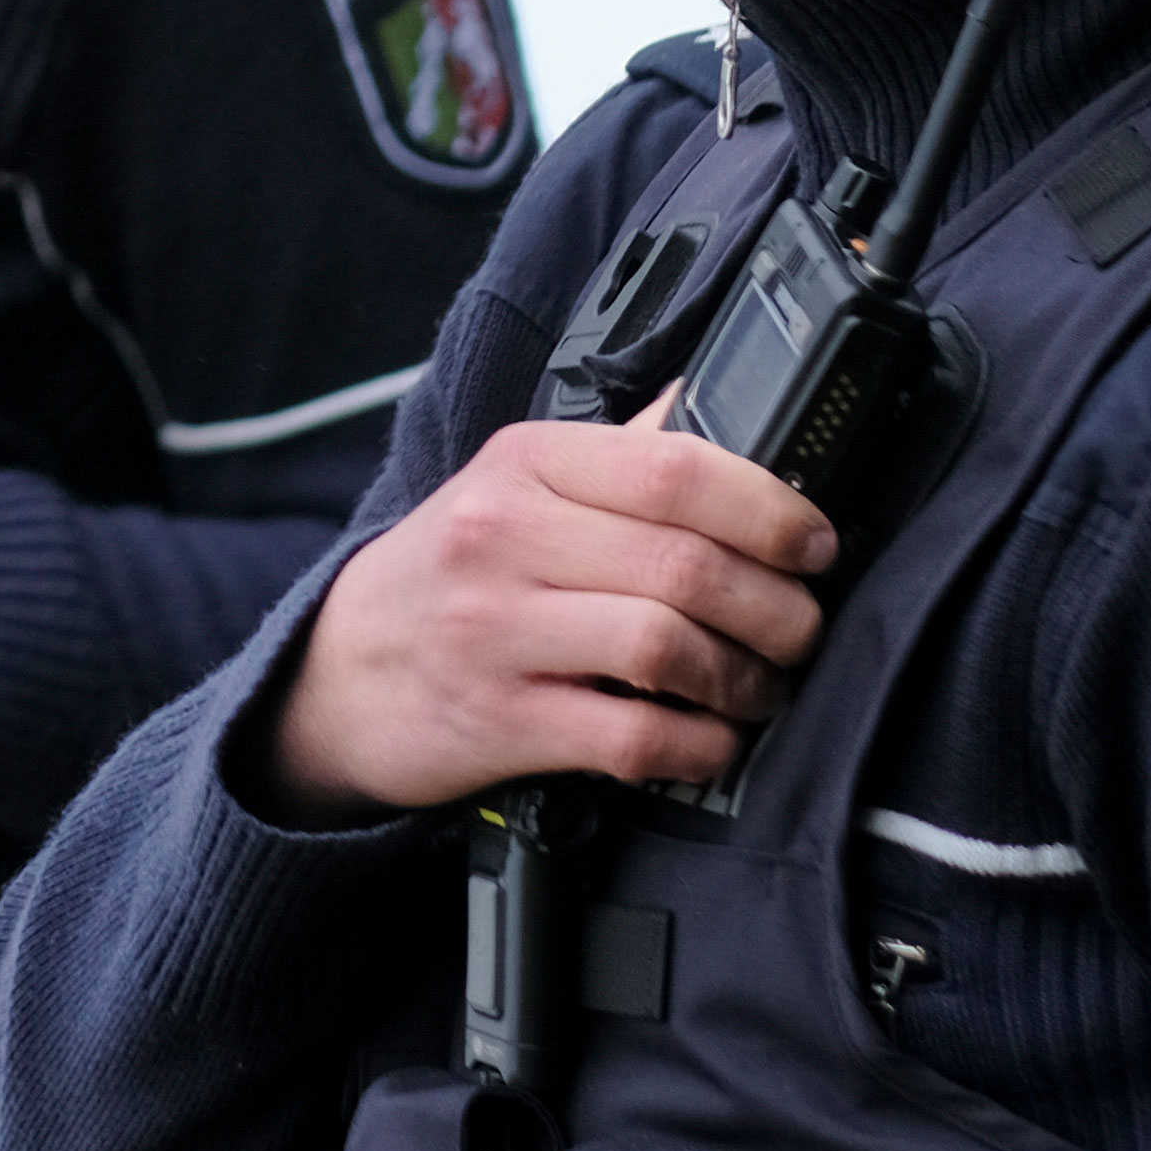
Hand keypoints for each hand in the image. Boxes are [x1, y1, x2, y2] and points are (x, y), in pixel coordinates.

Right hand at [261, 396, 837, 818]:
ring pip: (667, 648)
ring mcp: (494, 632)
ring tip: (762, 686)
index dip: (770, 509)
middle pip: (686, 564)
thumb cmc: (449, 578)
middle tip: (802, 629)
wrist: (336, 678)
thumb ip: (617, 456)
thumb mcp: (513, 490)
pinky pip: (634, 736)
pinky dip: (700, 744)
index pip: (673, 468)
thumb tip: (722, 405)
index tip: (814, 543)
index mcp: (522, 464)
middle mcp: (501, 537)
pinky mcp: (499, 722)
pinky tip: (714, 739)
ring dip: (746, 679)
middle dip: (777, 608)